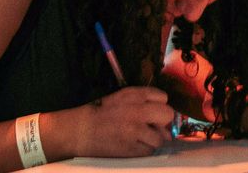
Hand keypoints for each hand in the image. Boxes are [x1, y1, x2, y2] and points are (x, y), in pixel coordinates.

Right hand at [55, 86, 173, 158]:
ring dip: (153, 139)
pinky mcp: (131, 148)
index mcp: (135, 95)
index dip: (159, 106)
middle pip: (168, 115)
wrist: (80, 131)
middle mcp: (138, 111)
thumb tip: (164, 113)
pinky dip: (144, 150)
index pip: (163, 98)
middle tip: (152, 127)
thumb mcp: (122, 97)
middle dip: (162, 122)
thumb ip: (144, 100)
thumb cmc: (101, 113)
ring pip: (160, 137)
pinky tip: (133, 146)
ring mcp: (136, 131)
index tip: (152, 112)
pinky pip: (149, 151)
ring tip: (140, 138)